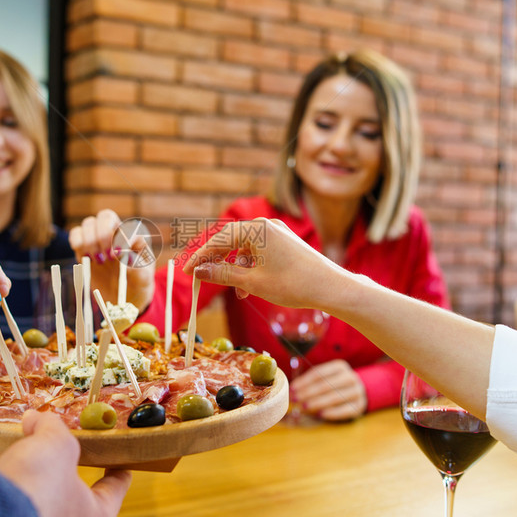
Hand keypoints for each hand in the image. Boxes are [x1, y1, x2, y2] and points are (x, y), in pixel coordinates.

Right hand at [0, 410, 130, 516]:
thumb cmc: (37, 489)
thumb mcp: (56, 445)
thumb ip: (52, 427)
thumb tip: (35, 418)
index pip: (115, 487)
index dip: (116, 465)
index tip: (117, 457)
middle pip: (72, 491)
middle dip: (60, 466)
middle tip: (57, 446)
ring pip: (38, 497)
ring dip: (29, 475)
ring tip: (19, 451)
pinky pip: (10, 501)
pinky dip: (4, 483)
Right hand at [69, 209, 154, 309]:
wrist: (124, 296)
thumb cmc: (138, 283)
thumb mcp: (144, 279)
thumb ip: (138, 268)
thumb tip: (124, 257)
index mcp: (134, 237)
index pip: (126, 226)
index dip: (121, 238)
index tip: (118, 256)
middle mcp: (116, 233)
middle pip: (105, 216)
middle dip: (103, 235)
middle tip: (106, 257)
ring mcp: (99, 239)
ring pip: (88, 223)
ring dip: (89, 241)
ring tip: (97, 260)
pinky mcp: (84, 248)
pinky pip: (75, 234)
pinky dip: (77, 243)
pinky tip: (86, 259)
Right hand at [183, 218, 340, 310]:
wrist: (331, 287)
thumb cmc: (293, 284)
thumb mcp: (252, 282)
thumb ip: (222, 274)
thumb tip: (199, 271)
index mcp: (257, 229)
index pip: (218, 239)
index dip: (200, 256)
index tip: (186, 270)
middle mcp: (266, 225)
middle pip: (230, 241)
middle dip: (216, 261)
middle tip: (200, 278)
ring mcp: (276, 233)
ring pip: (244, 248)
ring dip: (235, 268)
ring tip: (237, 291)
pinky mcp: (284, 242)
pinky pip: (257, 251)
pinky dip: (249, 267)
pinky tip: (249, 286)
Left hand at [291, 360, 366, 420]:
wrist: (359, 392)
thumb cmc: (335, 384)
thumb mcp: (326, 377)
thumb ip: (311, 381)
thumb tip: (292, 390)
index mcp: (339, 366)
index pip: (318, 373)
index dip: (304, 381)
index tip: (292, 389)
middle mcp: (350, 377)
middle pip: (325, 385)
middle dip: (307, 392)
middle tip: (295, 399)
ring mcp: (357, 391)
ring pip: (334, 397)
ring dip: (317, 403)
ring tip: (304, 407)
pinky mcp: (359, 405)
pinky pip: (344, 410)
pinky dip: (331, 412)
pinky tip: (320, 414)